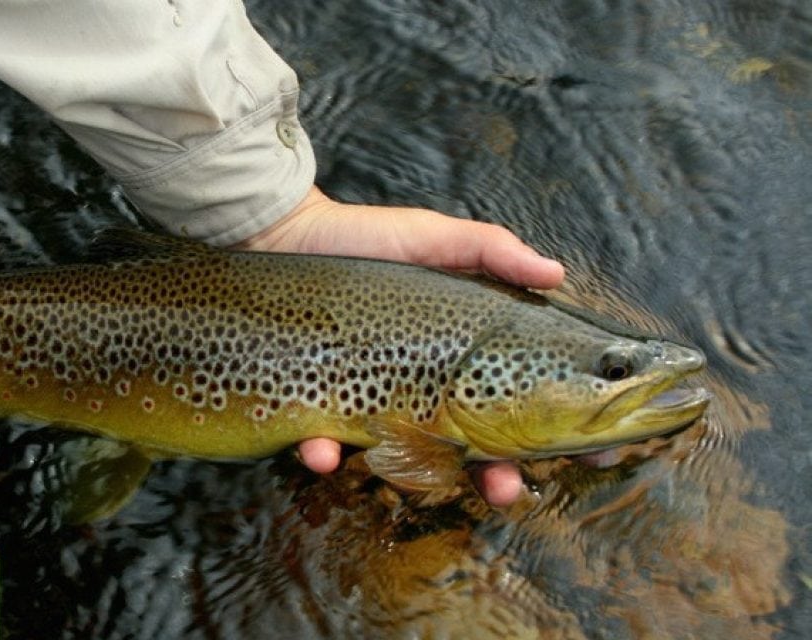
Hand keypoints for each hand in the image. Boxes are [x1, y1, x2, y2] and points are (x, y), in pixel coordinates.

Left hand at [240, 186, 565, 506]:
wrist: (281, 236)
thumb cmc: (364, 239)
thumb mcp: (434, 239)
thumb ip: (492, 252)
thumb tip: (555, 272)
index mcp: (462, 356)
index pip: (523, 403)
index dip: (560, 432)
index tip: (592, 452)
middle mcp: (421, 389)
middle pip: (474, 451)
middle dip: (498, 477)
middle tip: (509, 485)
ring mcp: (368, 404)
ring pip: (401, 462)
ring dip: (412, 479)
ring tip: (412, 473)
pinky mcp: (316, 409)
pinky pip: (322, 447)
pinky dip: (322, 455)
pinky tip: (321, 450)